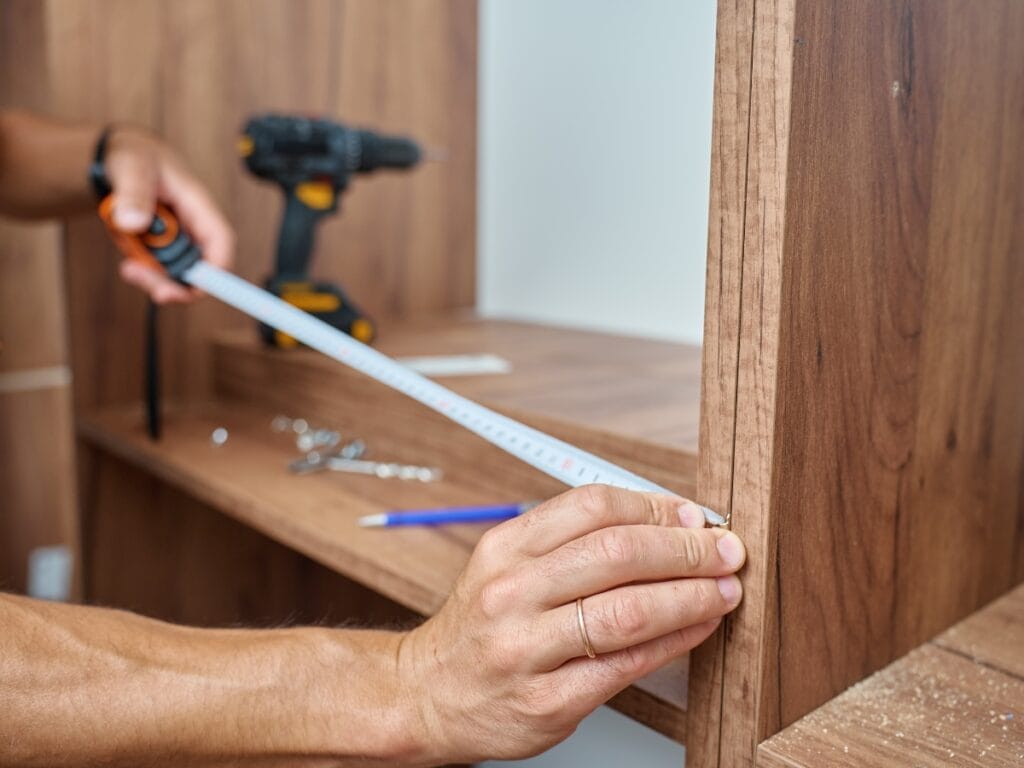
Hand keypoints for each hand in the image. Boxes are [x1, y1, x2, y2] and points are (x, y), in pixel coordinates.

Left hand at [104, 126, 234, 302]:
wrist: (118, 158)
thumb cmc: (134, 156)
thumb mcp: (132, 167)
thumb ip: (133, 193)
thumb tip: (132, 222)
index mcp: (198, 206)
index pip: (220, 241)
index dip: (217, 268)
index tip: (197, 287)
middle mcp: (192, 228)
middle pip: (199, 269)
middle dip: (175, 284)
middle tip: (146, 284)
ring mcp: (176, 241)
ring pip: (177, 276)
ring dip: (153, 279)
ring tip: (127, 268)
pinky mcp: (160, 249)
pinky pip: (157, 272)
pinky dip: (142, 272)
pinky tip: (126, 259)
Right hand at [398, 485, 745, 762]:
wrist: (427, 694)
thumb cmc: (482, 627)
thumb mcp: (507, 564)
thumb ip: (571, 541)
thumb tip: (663, 521)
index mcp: (506, 547)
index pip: (593, 506)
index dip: (656, 507)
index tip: (693, 516)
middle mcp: (511, 593)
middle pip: (618, 553)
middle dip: (687, 549)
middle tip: (725, 551)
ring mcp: (526, 649)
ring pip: (629, 610)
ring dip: (692, 596)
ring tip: (724, 590)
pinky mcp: (547, 701)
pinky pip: (626, 665)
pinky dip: (675, 643)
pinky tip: (698, 629)